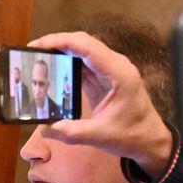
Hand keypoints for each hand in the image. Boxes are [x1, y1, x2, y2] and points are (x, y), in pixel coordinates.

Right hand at [26, 31, 173, 176]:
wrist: (150, 141)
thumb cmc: (132, 136)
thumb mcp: (101, 136)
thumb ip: (72, 132)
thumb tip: (46, 128)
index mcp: (119, 73)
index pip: (86, 47)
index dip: (60, 41)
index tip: (38, 45)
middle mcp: (115, 65)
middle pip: (83, 43)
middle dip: (57, 43)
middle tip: (32, 51)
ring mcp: (111, 70)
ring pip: (83, 51)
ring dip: (61, 51)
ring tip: (38, 58)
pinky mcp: (105, 78)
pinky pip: (84, 64)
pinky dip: (67, 63)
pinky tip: (52, 69)